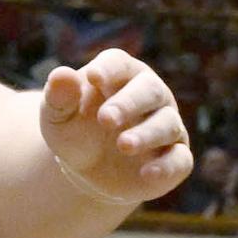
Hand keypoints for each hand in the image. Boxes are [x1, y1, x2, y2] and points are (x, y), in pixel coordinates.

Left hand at [39, 49, 190, 206]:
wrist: (87, 169)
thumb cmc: (74, 130)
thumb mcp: (57, 115)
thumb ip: (58, 96)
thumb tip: (60, 75)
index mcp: (120, 76)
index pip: (119, 64)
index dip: (108, 69)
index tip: (92, 77)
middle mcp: (150, 96)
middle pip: (149, 91)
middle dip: (128, 104)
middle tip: (106, 119)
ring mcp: (166, 126)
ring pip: (166, 124)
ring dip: (146, 135)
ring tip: (123, 145)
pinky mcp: (174, 158)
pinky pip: (179, 160)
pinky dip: (166, 166)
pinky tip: (148, 173)